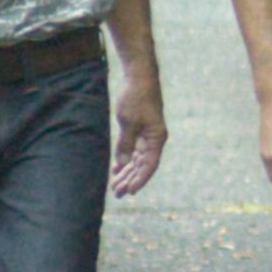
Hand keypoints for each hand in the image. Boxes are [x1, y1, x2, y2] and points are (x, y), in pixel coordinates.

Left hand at [110, 71, 167, 198]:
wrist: (139, 77)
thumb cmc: (136, 98)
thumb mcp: (128, 122)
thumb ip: (125, 144)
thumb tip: (121, 164)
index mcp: (156, 139)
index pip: (149, 165)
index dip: (140, 180)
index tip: (130, 192)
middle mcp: (153, 140)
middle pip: (142, 166)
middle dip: (130, 180)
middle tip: (117, 194)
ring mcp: (147, 135)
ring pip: (136, 160)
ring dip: (126, 173)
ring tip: (115, 186)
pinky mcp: (139, 130)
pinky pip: (133, 151)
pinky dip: (125, 160)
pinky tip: (116, 170)